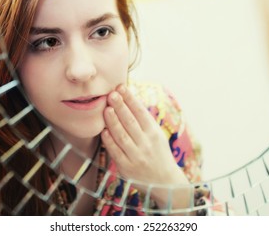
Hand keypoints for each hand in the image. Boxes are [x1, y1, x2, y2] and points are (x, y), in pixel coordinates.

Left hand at [101, 84, 192, 211]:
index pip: (141, 112)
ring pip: (122, 136)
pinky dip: (109, 141)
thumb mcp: (157, 136)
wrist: (165, 182)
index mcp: (154, 133)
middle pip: (130, 122)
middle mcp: (146, 144)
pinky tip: (103, 131)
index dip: (130, 99)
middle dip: (120, 106)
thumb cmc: (158, 154)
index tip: (121, 87)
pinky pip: (116, 152)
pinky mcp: (127, 168)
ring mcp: (136, 156)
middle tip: (111, 94)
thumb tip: (128, 100)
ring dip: (113, 121)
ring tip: (106, 109)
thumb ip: (144, 121)